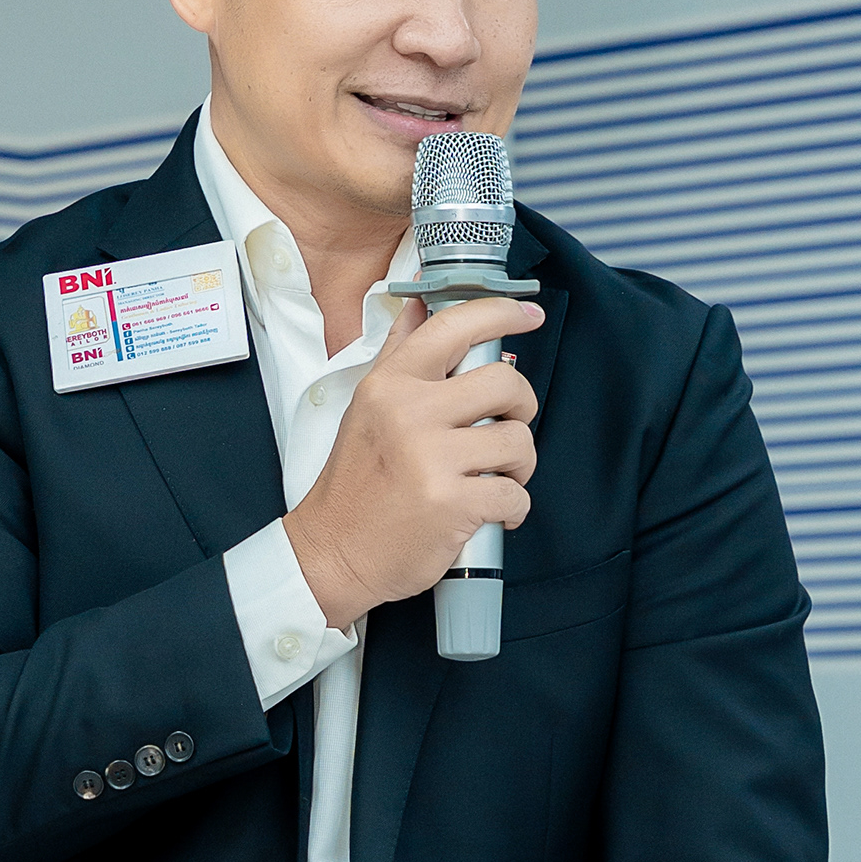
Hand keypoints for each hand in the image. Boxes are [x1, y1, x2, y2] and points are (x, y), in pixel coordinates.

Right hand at [284, 294, 544, 630]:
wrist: (333, 555)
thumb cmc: (354, 486)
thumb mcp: (365, 409)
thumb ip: (397, 356)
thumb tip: (418, 306)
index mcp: (391, 386)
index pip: (453, 328)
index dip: (500, 313)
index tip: (527, 314)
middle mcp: (410, 414)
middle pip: (505, 383)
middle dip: (522, 406)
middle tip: (508, 427)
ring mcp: (432, 459)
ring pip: (518, 441)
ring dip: (519, 464)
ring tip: (497, 477)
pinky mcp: (453, 504)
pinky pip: (515, 495)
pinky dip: (513, 508)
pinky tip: (493, 513)